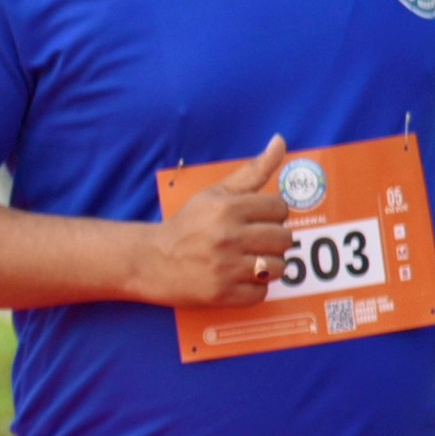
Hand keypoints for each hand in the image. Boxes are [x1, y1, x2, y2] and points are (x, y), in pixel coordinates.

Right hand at [143, 141, 298, 306]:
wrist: (150, 261)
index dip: (272, 215)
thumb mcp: (215, 193)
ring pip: (277, 267)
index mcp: (228, 208)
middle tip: (253, 243)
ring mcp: (226, 268)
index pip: (280, 209)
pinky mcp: (223, 294)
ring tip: (248, 263)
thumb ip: (252, 170)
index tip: (256, 221)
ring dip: (268, 267)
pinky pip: (261, 293)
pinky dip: (253, 288)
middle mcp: (228, 237)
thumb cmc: (187, 225)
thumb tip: (280, 141)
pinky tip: (237, 279)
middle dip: (272, 241)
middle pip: (284, 239)